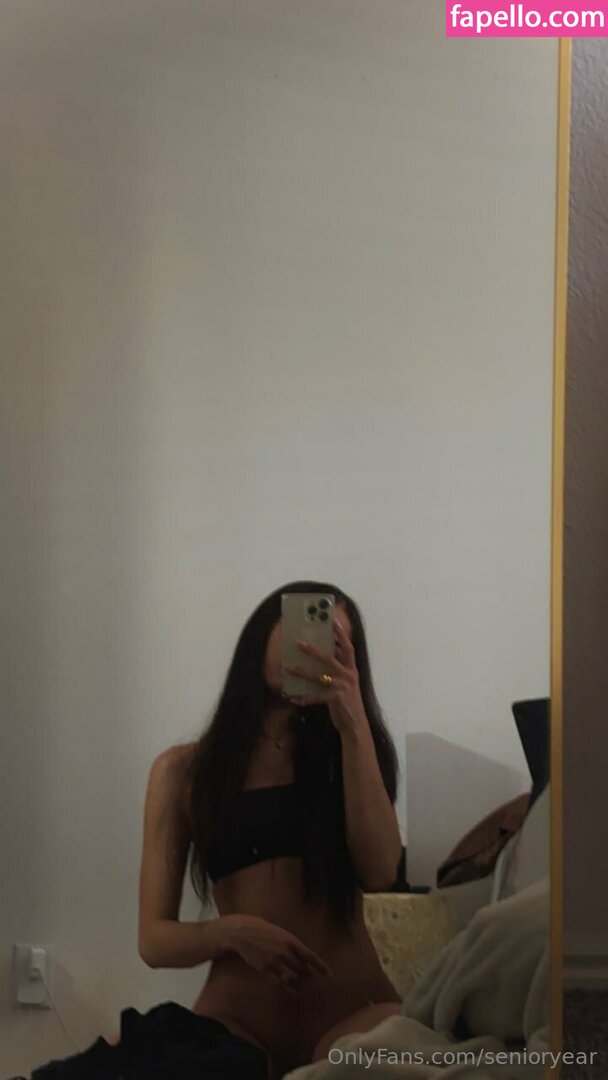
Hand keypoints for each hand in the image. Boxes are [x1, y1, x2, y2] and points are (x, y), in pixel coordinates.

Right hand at [223, 914, 332, 993]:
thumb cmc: (266, 932)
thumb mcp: (283, 934)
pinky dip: (288, 989)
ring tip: (301, 985)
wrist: (245, 932)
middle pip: (303, 969)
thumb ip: (294, 946)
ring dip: (298, 982)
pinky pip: (280, 983)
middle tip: (311, 979)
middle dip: (308, 975)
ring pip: (293, 977)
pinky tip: (293, 993)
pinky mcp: (265, 969)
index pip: (311, 956)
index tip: (331, 977)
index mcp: (292, 941)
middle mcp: (285, 952)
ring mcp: (275, 961)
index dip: (322, 967)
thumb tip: (306, 959)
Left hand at [282, 617, 365, 733]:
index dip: (340, 633)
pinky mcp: (336, 699)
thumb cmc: (347, 700)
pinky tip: (293, 698)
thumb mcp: (346, 681)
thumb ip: (338, 667)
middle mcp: (348, 675)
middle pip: (330, 658)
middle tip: (298, 643)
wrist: (355, 724)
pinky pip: (316, 697)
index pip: (347, 647)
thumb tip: (324, 652)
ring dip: (301, 672)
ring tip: (287, 668)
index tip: (332, 620)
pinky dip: (304, 697)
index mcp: (351, 668)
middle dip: (314, 650)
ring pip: (319, 676)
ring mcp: (343, 687)